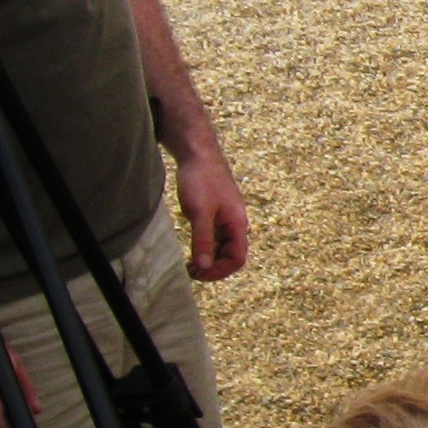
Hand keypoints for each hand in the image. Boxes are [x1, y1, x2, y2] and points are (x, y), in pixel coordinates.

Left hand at [175, 148, 251, 281]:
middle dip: (213, 268)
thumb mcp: (200, 213)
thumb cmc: (201, 180)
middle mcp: (235, 223)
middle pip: (231, 255)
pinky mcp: (216, 213)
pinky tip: (191, 248)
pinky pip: (215, 237)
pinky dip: (205, 247)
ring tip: (189, 264)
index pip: (237, 259)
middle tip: (191, 272)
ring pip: (222, 247)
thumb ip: (203, 240)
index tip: (199, 273)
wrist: (198, 154)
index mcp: (237, 224)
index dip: (220, 271)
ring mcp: (226, 218)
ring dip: (209, 259)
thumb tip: (204, 267)